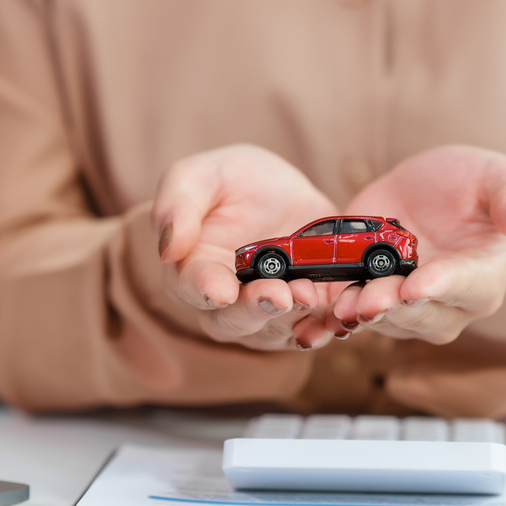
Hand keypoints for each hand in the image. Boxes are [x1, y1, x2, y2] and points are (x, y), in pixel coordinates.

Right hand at [153, 144, 341, 350]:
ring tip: (308, 294)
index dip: (205, 290)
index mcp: (193, 268)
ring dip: (291, 319)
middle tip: (277, 295)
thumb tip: (168, 246)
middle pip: (233, 320)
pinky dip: (325, 328)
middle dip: (255, 310)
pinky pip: (314, 329)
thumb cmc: (232, 181)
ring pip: (274, 331)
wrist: (284, 190)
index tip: (220, 290)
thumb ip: (178, 203)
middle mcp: (227, 301)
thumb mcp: (201, 174)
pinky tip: (337, 318)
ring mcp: (267, 313)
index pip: (192, 286)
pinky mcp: (305, 313)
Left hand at [331, 145, 505, 344]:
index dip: (440, 287)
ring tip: (340, 304)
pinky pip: (350, 315)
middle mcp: (446, 304)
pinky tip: (314, 311)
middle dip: (392, 306)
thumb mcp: (502, 176)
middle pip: (419, 314)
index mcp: (483, 278)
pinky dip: (331, 316)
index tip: (416, 286)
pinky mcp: (369, 297)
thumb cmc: (476, 186)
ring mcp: (405, 307)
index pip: (464, 287)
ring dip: (359, 313)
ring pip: (382, 319)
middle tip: (369, 299)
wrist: (431, 192)